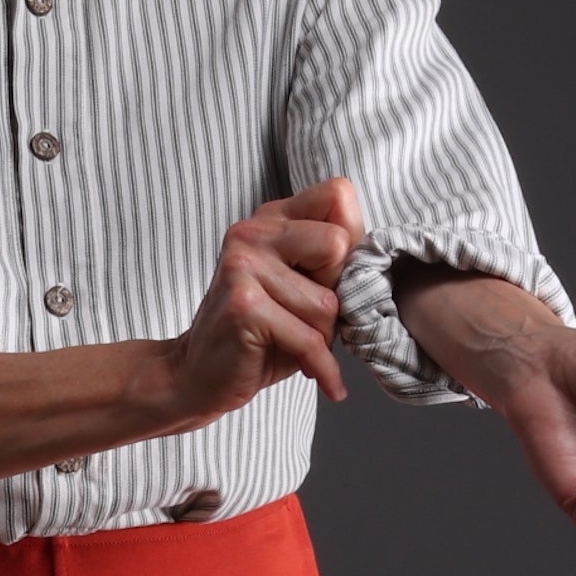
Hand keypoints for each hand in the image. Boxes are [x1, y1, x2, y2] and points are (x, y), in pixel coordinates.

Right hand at [165, 178, 360, 425]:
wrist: (200, 375)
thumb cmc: (261, 334)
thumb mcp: (302, 288)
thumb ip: (332, 262)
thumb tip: (375, 258)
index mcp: (270, 219)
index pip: (338, 195)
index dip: (349, 241)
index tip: (331, 278)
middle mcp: (252, 232)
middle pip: (338, 244)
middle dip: (338, 292)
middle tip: (313, 317)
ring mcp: (243, 266)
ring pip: (328, 303)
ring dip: (323, 336)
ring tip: (297, 343)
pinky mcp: (244, 306)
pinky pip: (310, 339)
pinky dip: (321, 367)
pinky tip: (323, 380)